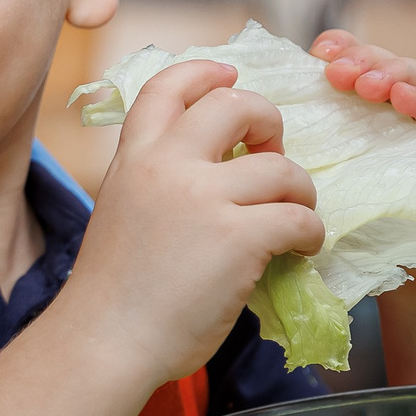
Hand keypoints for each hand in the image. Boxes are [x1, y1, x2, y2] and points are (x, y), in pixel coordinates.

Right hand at [58, 59, 323, 388]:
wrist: (106, 342)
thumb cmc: (112, 295)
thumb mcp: (121, 212)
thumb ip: (157, 184)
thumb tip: (221, 178)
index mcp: (134, 159)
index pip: (168, 86)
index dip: (205, 72)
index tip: (230, 73)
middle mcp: (167, 165)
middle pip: (234, 105)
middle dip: (268, 121)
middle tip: (273, 154)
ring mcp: (204, 199)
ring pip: (281, 169)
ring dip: (300, 192)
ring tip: (296, 217)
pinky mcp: (239, 238)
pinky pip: (299, 218)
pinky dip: (310, 232)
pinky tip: (300, 249)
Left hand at [311, 29, 415, 316]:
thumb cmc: (374, 247)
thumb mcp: (333, 196)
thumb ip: (313, 162)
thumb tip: (256, 136)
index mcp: (383, 122)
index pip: (367, 71)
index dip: (346, 52)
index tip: (316, 51)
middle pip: (396, 72)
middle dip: (366, 60)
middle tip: (335, 64)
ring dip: (396, 77)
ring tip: (367, 80)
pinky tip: (405, 101)